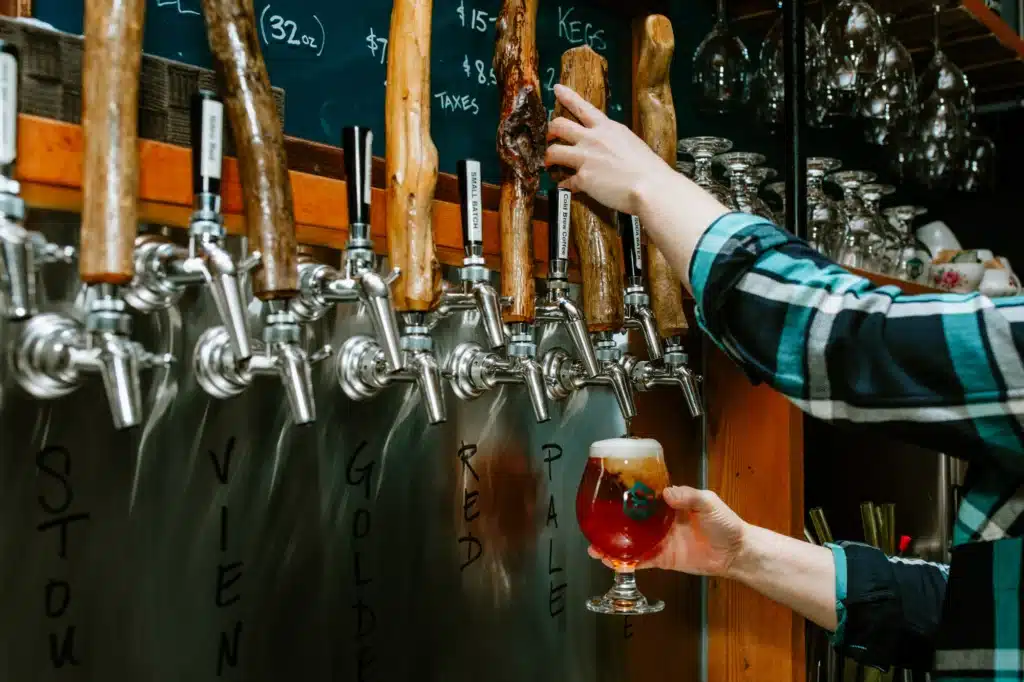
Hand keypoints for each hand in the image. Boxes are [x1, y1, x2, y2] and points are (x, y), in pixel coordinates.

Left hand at [545, 84, 676, 215]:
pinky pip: (566, 181)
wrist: (650, 186)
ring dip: (549, 157)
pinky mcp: (583, 178)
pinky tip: (565, 188)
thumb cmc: (648, 168)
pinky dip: (564, 185)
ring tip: (548, 163)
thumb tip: (606, 149)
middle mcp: (593, 139)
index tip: (556, 89)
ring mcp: (585, 157)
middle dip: (550, 130)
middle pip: (560, 125)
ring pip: (554, 151)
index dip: (567, 96)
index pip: (583, 107)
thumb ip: (613, 142)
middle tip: (548, 136)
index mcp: (607, 128)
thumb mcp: (630, 143)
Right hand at [588, 486, 745, 576]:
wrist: (736, 552)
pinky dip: (627, 562)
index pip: (642, 497)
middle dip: (611, 523)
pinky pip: (641, 560)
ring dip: (613, 545)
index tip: (607, 494)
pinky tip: (612, 562)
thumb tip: (667, 494)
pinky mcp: (663, 559)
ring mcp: (660, 541)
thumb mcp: (709, 502)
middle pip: (631, 521)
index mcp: (669, 504)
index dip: (625, 496)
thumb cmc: (725, 523)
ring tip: (595, 548)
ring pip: (631, 542)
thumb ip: (689, 496)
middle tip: (593, 524)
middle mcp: (660, 522)